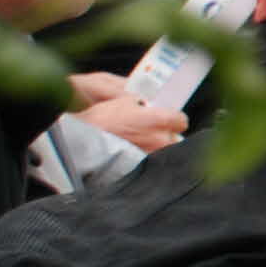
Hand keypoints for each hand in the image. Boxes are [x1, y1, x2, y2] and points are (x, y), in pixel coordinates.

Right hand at [68, 72, 184, 152]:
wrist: (83, 140)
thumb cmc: (102, 119)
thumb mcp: (124, 101)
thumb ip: (143, 103)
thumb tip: (148, 104)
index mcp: (160, 120)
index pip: (181, 121)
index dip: (174, 118)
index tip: (169, 118)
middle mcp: (161, 139)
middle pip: (175, 137)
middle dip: (166, 133)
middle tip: (152, 130)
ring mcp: (152, 154)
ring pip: (164, 149)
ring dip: (157, 145)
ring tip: (141, 140)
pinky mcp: (142, 165)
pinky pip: (151, 159)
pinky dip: (146, 154)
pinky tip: (133, 149)